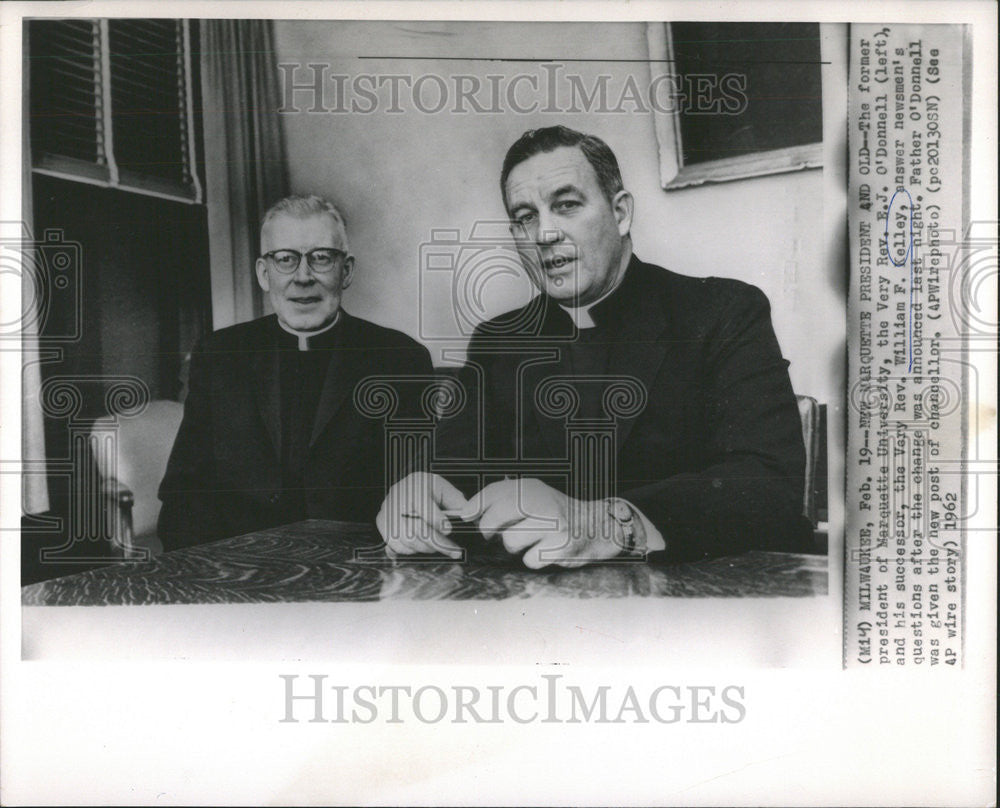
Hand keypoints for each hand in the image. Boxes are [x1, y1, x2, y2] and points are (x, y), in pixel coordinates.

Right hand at [376, 472, 467, 559]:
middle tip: (453, 550)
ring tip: (440, 548)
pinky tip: (423, 547)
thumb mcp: (445, 490)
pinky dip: (411, 550)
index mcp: (415, 484)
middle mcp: (397, 496)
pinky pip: (395, 544)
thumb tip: (468, 517)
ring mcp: (387, 510)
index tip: (449, 530)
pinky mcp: (382, 523)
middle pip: (416, 526)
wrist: (409, 487)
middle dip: (437, 542)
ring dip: (426, 548)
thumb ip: (457, 502)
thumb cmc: (429, 489)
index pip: (422, 504)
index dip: (436, 519)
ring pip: (406, 538)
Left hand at [460, 478, 630, 568]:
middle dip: (489, 530)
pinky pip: (529, 560)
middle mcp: (542, 502)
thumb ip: (501, 500)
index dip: (475, 505)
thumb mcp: (532, 497)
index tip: (466, 515)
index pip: (494, 492)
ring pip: (510, 542)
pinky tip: (544, 550)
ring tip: (530, 540)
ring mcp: (553, 525)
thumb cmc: (555, 514)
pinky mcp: (561, 547)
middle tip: (496, 534)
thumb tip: (466, 512)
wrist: (595, 525)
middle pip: (495, 519)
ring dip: (514, 547)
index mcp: (532, 487)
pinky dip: (532, 559)